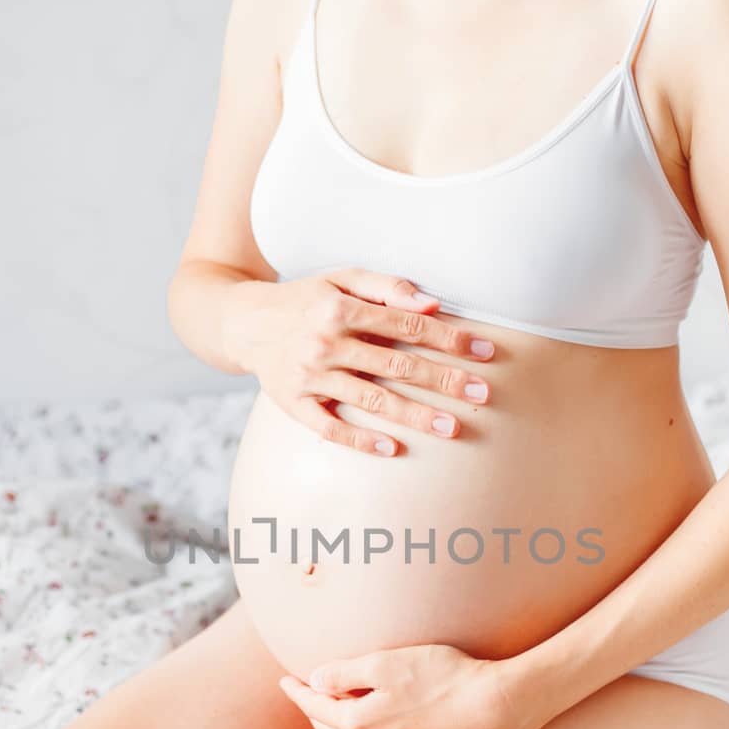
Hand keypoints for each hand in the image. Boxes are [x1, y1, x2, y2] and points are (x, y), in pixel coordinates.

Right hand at [230, 267, 494, 456]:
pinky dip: (361, 441)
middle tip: (482, 395)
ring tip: (453, 428)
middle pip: (396, 366)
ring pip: (372, 400)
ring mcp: (309, 377)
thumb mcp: (341, 279)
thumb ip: (387, 287)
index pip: (406, 326)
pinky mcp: (293, 405)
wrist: (243, 323)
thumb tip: (433, 304)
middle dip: (444, 380)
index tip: (485, 352)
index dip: (450, 338)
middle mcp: (324, 343)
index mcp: (339, 309)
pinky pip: (330, 428)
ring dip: (415, 415)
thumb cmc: (305, 299)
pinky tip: (393, 449)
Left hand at [277, 642, 519, 728]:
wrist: (490, 705)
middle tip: (300, 687)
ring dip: (332, 714)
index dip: (297, 692)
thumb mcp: (385, 665)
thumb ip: (345, 673)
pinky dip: (355, 719)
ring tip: (327, 695)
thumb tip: (315, 680)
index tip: (284, 679)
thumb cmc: (439, 678)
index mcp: (358, 722)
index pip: (314, 707)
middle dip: (310, 707)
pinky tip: (365, 705)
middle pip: (327, 725)